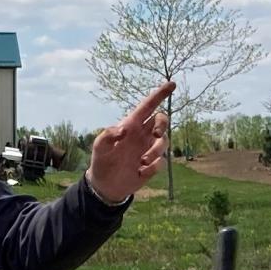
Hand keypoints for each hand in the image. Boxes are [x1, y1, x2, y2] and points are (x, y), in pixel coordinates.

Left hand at [84, 81, 172, 204]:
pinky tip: (140, 172)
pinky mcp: (152, 165)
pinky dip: (153, 167)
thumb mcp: (99, 147)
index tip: (172, 84)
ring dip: (156, 151)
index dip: (160, 94)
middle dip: (162, 125)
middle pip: (161, 120)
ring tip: (142, 162)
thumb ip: (107, 135)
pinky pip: (161, 162)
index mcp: (131, 125)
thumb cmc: (101, 161)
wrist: (105, 185)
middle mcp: (143, 134)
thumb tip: (123, 130)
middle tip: (156, 135)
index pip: (148, 106)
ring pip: (164, 142)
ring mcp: (149, 149)